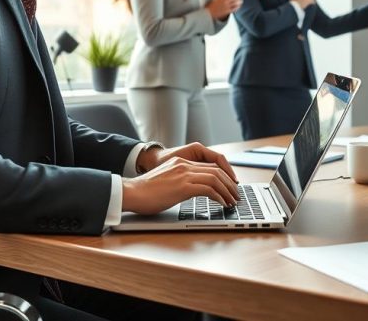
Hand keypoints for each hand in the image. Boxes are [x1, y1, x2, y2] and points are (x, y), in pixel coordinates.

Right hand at [123, 142, 240, 214]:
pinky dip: (219, 196)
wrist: (131, 193)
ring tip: (232, 201)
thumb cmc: (145, 192)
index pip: (209, 166)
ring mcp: (184, 174)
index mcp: (181, 162)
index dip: (223, 176)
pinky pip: (208, 189)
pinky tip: (222, 203)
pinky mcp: (183, 186)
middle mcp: (184, 165)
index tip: (229, 187)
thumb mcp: (166, 182)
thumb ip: (180, 182)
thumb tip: (192, 191)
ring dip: (227, 191)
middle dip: (230, 184)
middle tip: (236, 195)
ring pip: (215, 178)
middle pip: (216, 170)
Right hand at [206, 0, 242, 19]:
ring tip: (241, 1)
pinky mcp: (227, 11)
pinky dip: (237, 7)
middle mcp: (224, 1)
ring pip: (235, 2)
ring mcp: (226, 6)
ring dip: (239, 1)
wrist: (208, 13)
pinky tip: (239, 6)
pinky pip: (234, 8)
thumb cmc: (211, 6)